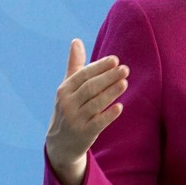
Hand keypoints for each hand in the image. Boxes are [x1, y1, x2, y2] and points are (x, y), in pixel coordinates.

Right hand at [45, 39, 128, 184]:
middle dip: (108, 77)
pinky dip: (108, 115)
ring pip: (95, 104)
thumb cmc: (69, 108)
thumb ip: (75, 65)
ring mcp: (74, 120)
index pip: (83, 75)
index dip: (99, 67)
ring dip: (110, 93)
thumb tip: (76, 40)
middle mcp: (67, 104)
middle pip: (90, 88)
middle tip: (125, 69)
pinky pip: (97, 124)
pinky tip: (120, 107)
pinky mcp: (83, 134)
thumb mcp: (68, 88)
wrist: (60, 143)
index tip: (115, 60)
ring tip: (125, 83)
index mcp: (64, 90)